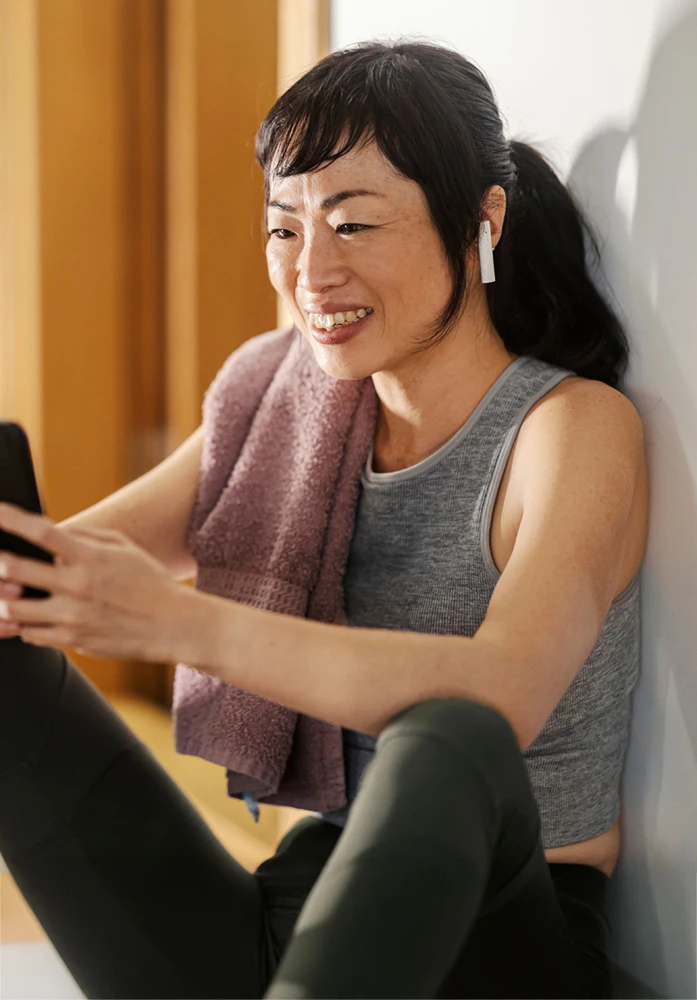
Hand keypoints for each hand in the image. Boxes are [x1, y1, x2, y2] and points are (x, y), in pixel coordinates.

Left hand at [0, 503, 189, 661]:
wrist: (174, 625)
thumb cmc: (150, 582)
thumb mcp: (124, 548)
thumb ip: (85, 536)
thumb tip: (50, 530)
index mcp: (91, 557)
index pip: (41, 532)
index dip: (10, 519)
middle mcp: (78, 586)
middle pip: (14, 569)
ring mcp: (73, 617)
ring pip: (13, 608)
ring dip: (3, 600)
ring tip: (5, 595)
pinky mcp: (73, 641)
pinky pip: (29, 634)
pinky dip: (24, 625)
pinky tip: (30, 618)